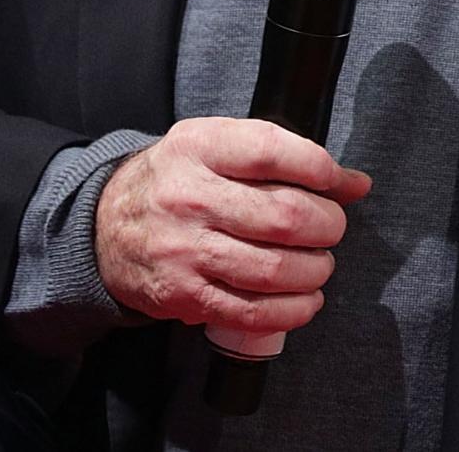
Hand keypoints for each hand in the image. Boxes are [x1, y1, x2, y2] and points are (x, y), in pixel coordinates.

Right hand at [95, 117, 371, 333]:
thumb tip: (355, 183)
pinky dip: (292, 310)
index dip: (319, 168)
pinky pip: (251, 311)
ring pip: (274, 269)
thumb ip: (284, 155)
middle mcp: (188, 198)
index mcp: (198, 148)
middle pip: (284, 216)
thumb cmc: (177, 180)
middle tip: (331, 228)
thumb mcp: (218, 146)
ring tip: (320, 263)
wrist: (103, 226)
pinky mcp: (183, 295)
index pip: (271, 151)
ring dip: (315, 270)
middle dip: (327, 226)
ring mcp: (184, 251)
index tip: (338, 181)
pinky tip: (306, 299)